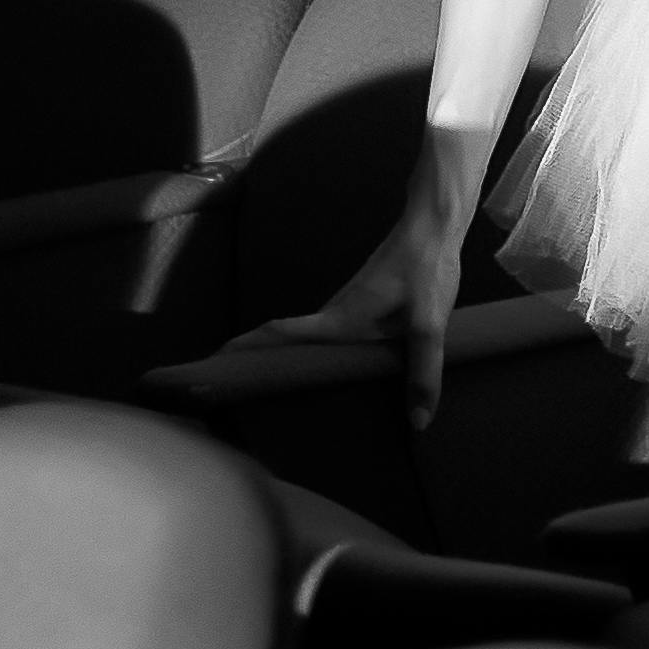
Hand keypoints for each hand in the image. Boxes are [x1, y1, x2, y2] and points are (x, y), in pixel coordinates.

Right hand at [226, 122, 484, 430]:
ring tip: (274, 392)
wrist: (433, 226)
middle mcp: (334, 314)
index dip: (247, 349)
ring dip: (287, 358)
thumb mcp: (427, 326)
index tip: (215, 362)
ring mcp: (346, 309)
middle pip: (286, 340)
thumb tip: (418, 422)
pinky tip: (332, 372)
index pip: (281, 333)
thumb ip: (422, 373)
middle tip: (237, 392)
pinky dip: (317, 352)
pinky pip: (329, 336)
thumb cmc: (425, 270)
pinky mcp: (361, 307)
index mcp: (340, 319)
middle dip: (258, 361)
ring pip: (309, 339)